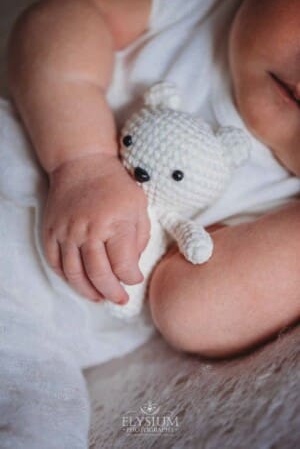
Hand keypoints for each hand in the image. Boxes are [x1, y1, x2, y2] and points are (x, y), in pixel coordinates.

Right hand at [42, 154, 149, 303]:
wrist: (83, 162)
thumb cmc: (116, 185)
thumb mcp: (139, 207)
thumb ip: (140, 238)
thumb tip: (132, 266)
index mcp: (114, 225)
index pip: (123, 267)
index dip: (132, 278)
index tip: (135, 278)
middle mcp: (88, 232)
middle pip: (99, 276)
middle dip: (112, 293)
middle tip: (120, 300)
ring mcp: (66, 233)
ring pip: (75, 275)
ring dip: (88, 292)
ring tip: (100, 298)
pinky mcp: (51, 231)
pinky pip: (55, 263)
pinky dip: (67, 278)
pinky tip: (79, 282)